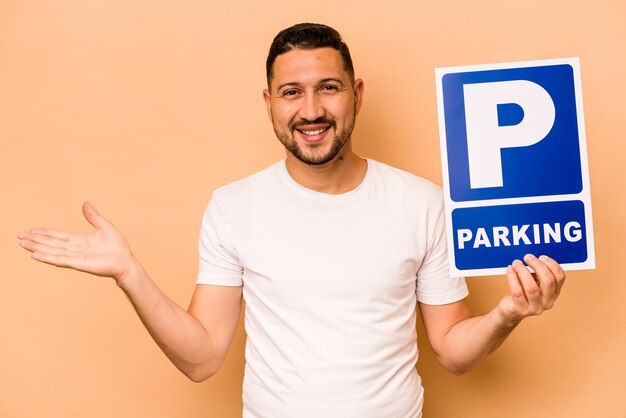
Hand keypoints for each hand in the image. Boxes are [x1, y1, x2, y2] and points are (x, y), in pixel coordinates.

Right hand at [18, 202, 134, 281]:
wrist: (125, 260)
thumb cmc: (117, 246)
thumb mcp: (104, 226)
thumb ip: (93, 216)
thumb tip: (85, 203)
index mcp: (79, 240)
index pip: (58, 236)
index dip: (45, 233)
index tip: (32, 230)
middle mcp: (74, 249)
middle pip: (51, 243)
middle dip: (36, 240)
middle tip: (20, 237)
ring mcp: (75, 257)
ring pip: (51, 251)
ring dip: (37, 248)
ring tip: (23, 244)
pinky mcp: (78, 263)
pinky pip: (59, 260)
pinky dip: (47, 257)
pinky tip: (35, 255)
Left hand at [496, 254, 565, 325]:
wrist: (511, 310)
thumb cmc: (524, 292)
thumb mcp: (535, 282)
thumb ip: (538, 272)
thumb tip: (532, 257)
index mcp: (554, 293)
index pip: (560, 277)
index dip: (552, 264)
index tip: (541, 256)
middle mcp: (548, 301)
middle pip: (548, 281)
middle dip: (537, 266)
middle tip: (527, 257)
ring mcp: (535, 307)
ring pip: (532, 287)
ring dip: (523, 271)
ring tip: (516, 263)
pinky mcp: (522, 309)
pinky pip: (517, 292)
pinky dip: (512, 278)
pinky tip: (509, 269)